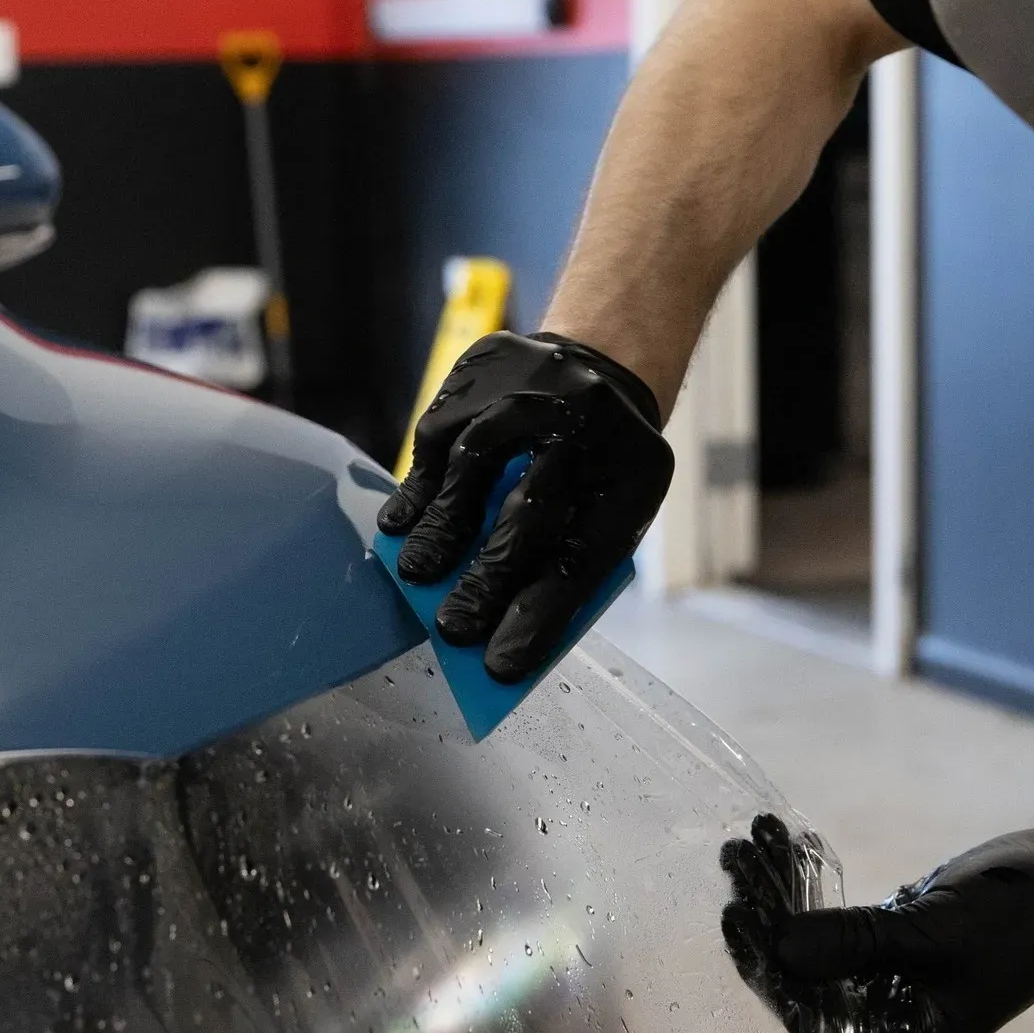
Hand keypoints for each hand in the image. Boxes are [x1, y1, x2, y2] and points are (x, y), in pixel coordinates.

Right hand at [377, 332, 672, 682]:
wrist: (593, 367)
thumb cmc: (596, 468)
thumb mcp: (608, 511)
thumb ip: (562, 565)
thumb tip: (498, 634)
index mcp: (634, 470)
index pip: (584, 553)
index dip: (541, 615)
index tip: (499, 665)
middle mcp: (586, 421)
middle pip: (531, 510)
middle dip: (488, 578)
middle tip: (454, 629)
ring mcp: (528, 388)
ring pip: (473, 466)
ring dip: (442, 530)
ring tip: (417, 577)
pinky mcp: (479, 374)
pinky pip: (438, 438)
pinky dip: (418, 487)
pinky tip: (400, 525)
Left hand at [721, 813, 1033, 1032]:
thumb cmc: (1018, 920)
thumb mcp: (932, 934)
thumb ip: (854, 944)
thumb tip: (778, 950)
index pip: (812, 1016)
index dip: (767, 969)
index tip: (735, 916)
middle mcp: (890, 1016)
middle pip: (804, 973)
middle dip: (765, 917)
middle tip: (733, 861)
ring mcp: (889, 976)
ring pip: (814, 937)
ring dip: (778, 889)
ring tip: (747, 840)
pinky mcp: (892, 937)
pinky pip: (836, 914)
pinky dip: (808, 880)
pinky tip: (780, 840)